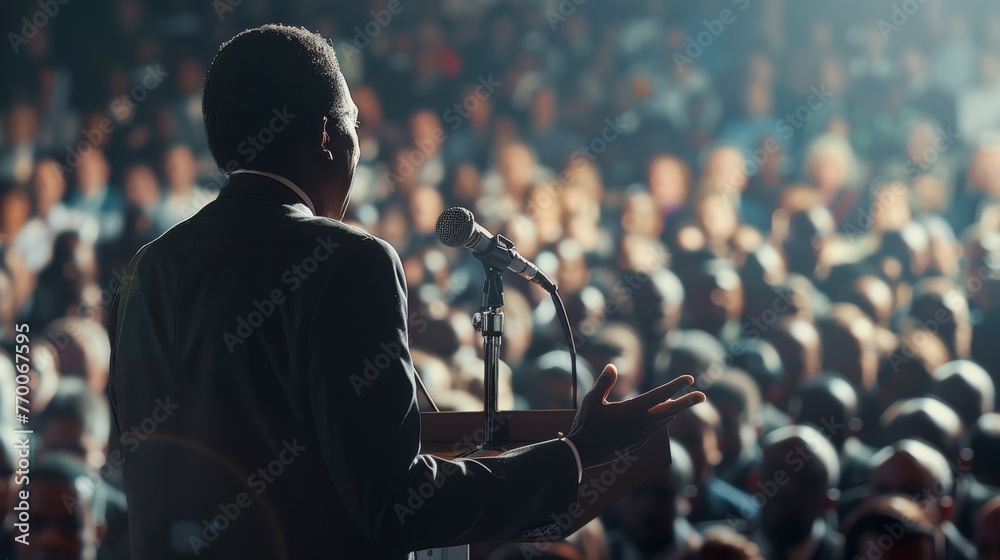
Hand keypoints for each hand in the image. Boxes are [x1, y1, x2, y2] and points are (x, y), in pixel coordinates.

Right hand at [566, 364, 703, 468]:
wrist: (583, 454)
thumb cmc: (586, 425)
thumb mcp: (591, 400)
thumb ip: (604, 383)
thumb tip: (612, 367)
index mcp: (632, 410)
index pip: (659, 395)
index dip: (675, 386)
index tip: (690, 379)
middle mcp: (641, 423)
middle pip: (670, 410)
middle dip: (687, 402)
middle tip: (702, 396)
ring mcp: (640, 436)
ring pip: (663, 421)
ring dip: (673, 411)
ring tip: (681, 403)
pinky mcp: (637, 444)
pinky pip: (654, 430)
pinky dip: (661, 422)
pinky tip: (661, 418)